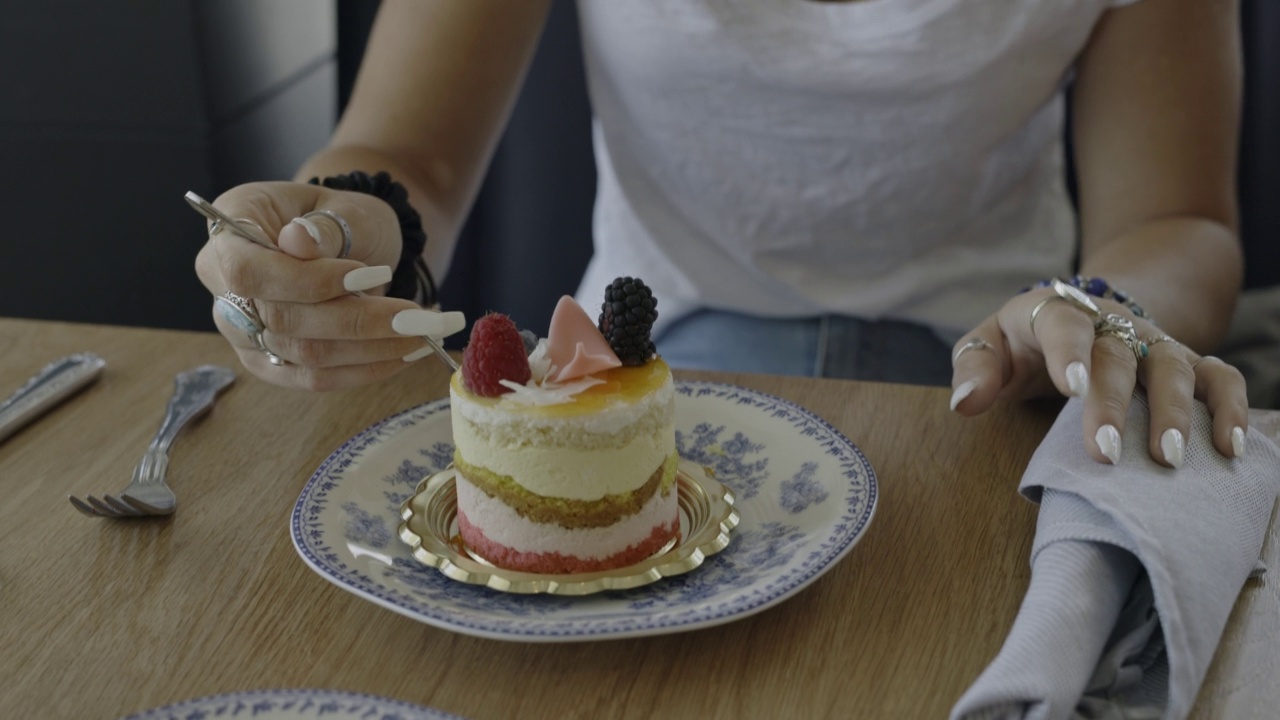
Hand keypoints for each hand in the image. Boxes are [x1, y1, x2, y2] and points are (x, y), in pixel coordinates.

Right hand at [193, 181, 464, 389]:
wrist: (348, 240)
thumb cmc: (342, 215)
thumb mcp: (344, 205)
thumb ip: (325, 225)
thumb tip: (298, 241)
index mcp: (228, 230)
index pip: (247, 271)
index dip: (307, 282)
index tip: (369, 275)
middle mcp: (223, 285)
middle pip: (281, 320)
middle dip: (359, 321)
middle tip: (422, 316)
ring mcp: (242, 330)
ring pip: (303, 354)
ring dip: (371, 349)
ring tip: (426, 333)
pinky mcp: (270, 362)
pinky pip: (313, 378)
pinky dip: (365, 369)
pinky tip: (407, 355)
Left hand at [948, 283, 1248, 465]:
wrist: (1074, 318)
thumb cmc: (1020, 343)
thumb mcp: (987, 347)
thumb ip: (974, 370)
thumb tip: (964, 402)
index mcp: (1056, 312)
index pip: (1064, 324)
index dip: (1069, 352)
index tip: (1070, 387)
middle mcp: (1112, 323)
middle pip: (1118, 356)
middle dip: (1114, 403)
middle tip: (1105, 452)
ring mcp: (1153, 342)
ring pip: (1174, 367)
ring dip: (1176, 411)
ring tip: (1171, 457)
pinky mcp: (1185, 364)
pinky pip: (1220, 378)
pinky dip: (1231, 408)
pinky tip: (1230, 448)